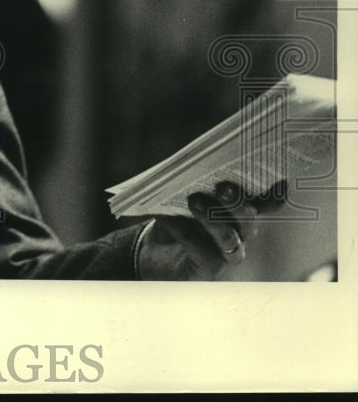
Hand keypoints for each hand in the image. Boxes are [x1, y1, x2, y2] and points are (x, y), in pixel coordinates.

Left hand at [137, 181, 284, 279]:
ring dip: (213, 219)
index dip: (274, 197)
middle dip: (238, 203)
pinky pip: (203, 253)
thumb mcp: (183, 198)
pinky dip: (185, 233)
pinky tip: (169, 220)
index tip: (280, 183)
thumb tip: (195, 164)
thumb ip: (195, 185)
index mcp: (238, 214)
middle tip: (222, 188)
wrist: (153, 255)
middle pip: (249, 221)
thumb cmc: (175, 220)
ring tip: (194, 201)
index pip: (262, 205)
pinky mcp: (209, 270)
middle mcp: (239, 235)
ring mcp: (226, 255)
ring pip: (230, 239)